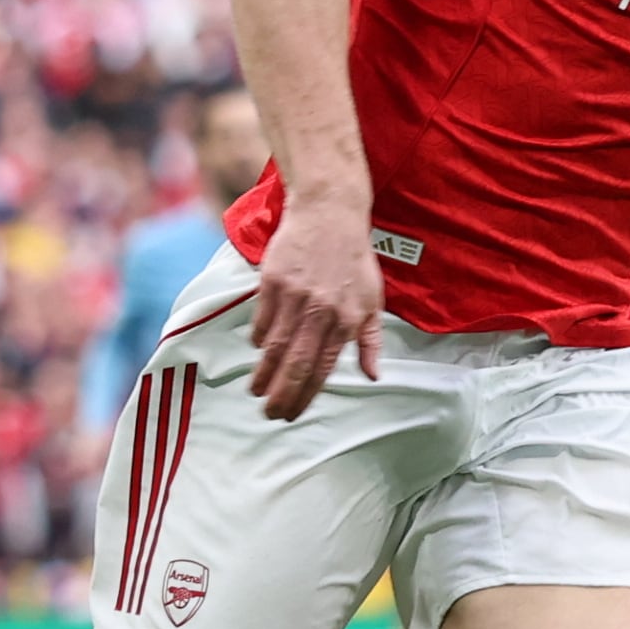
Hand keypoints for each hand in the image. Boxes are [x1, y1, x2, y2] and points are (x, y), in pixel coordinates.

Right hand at [247, 193, 383, 420]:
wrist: (330, 214)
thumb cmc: (354, 261)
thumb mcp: (373, 301)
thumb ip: (370, 341)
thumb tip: (373, 376)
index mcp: (346, 320)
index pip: (322, 370)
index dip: (305, 396)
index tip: (293, 414)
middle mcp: (320, 311)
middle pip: (296, 364)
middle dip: (282, 395)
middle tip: (271, 415)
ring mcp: (295, 296)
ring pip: (275, 346)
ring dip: (264, 373)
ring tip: (256, 392)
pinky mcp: (273, 282)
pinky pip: (262, 320)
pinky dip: (259, 339)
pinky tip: (258, 352)